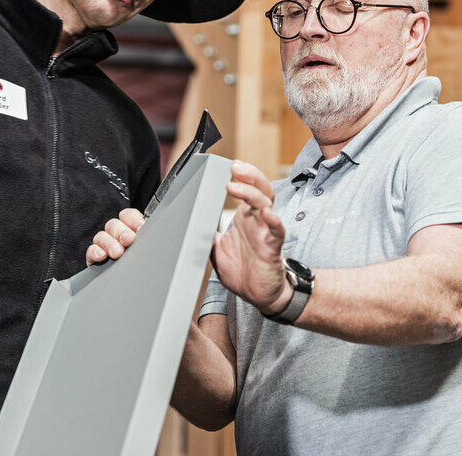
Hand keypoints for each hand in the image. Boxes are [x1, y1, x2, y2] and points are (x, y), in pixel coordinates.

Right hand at [86, 208, 145, 264]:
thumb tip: (151, 233)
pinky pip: (91, 250)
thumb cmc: (143, 268)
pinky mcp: (95, 258)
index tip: (139, 227)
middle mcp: (117, 236)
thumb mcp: (148, 250)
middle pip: (114, 225)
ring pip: (102, 236)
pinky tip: (102, 256)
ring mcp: (105, 246)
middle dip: (121, 232)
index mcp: (131, 230)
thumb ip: (148, 240)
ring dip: (109, 242)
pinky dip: (95, 251)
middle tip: (128, 240)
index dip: (132, 219)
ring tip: (117, 252)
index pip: (128, 216)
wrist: (131, 290)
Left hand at [212, 161, 291, 314]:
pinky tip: (267, 214)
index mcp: (245, 219)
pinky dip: (274, 221)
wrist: (258, 295)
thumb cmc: (241, 270)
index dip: (241, 176)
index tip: (228, 166)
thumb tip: (186, 222)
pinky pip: (276, 231)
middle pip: (260, 189)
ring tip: (235, 185)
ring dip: (252, 192)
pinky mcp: (272, 248)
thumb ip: (205, 233)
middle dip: (249, 175)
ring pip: (267, 204)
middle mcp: (257, 221)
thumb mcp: (215, 248)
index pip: (247, 189)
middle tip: (235, 166)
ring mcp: (266, 233)